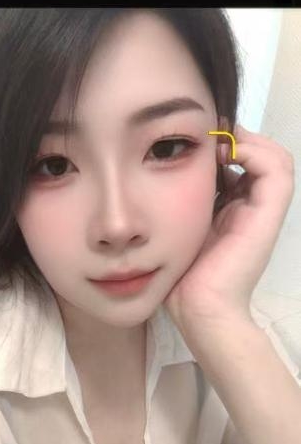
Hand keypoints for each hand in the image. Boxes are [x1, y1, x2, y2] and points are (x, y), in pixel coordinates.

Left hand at [162, 123, 294, 335]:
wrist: (198, 308)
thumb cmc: (181, 278)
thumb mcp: (177, 230)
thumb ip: (180, 205)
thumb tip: (167, 174)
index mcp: (232, 212)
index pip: (241, 166)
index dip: (223, 146)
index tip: (195, 140)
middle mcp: (251, 210)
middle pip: (261, 157)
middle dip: (236, 138)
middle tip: (208, 135)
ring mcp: (262, 212)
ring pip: (275, 158)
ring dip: (248, 141)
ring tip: (218, 142)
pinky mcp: (267, 216)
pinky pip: (276, 170)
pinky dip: (254, 152)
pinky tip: (225, 153)